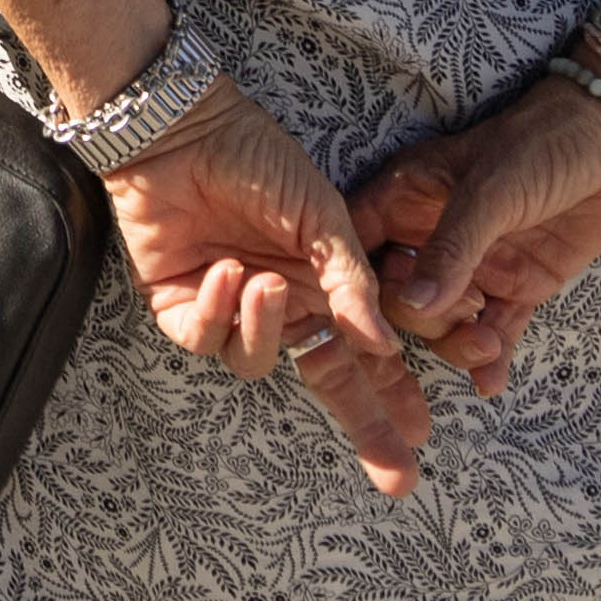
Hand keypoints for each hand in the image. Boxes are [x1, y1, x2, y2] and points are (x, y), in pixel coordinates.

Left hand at [103, 85, 430, 494]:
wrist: (185, 127)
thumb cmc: (259, 159)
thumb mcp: (323, 215)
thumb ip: (350, 281)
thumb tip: (383, 344)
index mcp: (320, 287)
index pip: (363, 353)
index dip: (392, 395)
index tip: (422, 436)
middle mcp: (280, 304)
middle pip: (325, 381)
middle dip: (363, 425)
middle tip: (398, 474)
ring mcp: (230, 306)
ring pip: (254, 361)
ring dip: (262, 328)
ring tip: (261, 279)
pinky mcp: (178, 300)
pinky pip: (201, 338)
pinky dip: (215, 314)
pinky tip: (223, 273)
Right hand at [350, 69, 600, 398]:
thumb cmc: (541, 145)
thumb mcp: (488, 191)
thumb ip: (451, 249)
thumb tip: (411, 305)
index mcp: (406, 198)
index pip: (356, 244)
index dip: (349, 280)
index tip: (357, 318)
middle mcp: (432, 235)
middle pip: (398, 294)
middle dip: (417, 318)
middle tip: (453, 317)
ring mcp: (477, 264)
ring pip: (445, 320)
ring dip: (458, 342)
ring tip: (486, 344)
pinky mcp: (520, 285)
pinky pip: (497, 328)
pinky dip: (492, 357)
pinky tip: (492, 383)